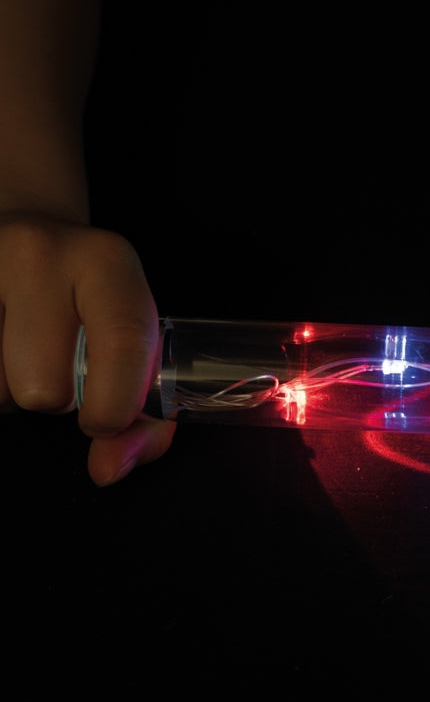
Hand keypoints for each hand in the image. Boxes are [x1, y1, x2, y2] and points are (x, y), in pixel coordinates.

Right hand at [0, 213, 174, 484]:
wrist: (32, 230)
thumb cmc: (96, 305)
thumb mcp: (138, 344)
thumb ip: (143, 421)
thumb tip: (107, 470)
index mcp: (109, 266)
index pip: (123, 345)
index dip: (114, 406)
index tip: (104, 421)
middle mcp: (42, 255)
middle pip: (41, 387)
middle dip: (55, 398)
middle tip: (62, 366)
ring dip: (11, 390)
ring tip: (27, 351)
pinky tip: (1, 351)